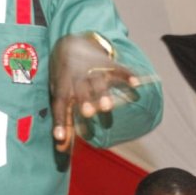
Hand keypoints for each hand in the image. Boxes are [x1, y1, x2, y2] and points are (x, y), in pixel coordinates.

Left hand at [49, 32, 139, 152]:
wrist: (70, 44)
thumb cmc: (64, 79)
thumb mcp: (60, 97)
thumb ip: (64, 122)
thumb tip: (61, 150)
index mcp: (63, 87)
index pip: (59, 105)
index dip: (60, 121)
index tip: (59, 138)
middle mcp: (76, 78)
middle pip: (80, 91)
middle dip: (85, 101)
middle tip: (89, 113)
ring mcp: (92, 70)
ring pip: (97, 81)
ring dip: (103, 93)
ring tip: (107, 106)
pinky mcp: (106, 63)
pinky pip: (117, 68)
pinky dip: (126, 74)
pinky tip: (135, 83)